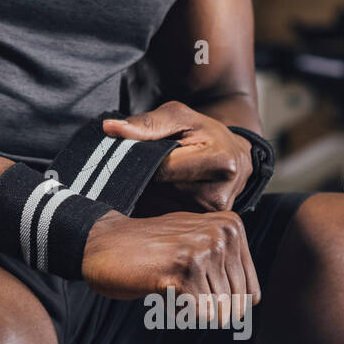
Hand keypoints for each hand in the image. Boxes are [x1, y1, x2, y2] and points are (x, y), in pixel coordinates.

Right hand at [80, 208, 260, 324]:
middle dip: (205, 308)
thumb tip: (251, 302)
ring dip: (189, 309)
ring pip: (218, 312)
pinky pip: (200, 314)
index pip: (250, 293)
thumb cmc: (147, 250)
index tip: (191, 285)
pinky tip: (161, 289)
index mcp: (232, 227)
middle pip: (236, 305)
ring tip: (166, 282)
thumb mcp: (194, 243)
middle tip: (175, 284)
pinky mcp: (183, 269)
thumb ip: (225, 264)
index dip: (221, 304)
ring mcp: (203, 250)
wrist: (100, 243)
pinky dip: (179, 313)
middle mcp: (223, 234)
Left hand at [102, 101, 253, 213]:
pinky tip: (161, 190)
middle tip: (148, 163)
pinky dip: (155, 203)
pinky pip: (161, 217)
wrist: (234, 157)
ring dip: (148, 191)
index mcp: (220, 163)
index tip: (135, 154)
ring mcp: (208, 216)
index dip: (142, 161)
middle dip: (145, 176)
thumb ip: (146, 123)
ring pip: (156, 205)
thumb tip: (109, 128)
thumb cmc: (205, 133)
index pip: (160, 169)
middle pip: (158, 190)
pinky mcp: (199, 226)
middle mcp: (217, 196)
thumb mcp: (180, 116)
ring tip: (159, 175)